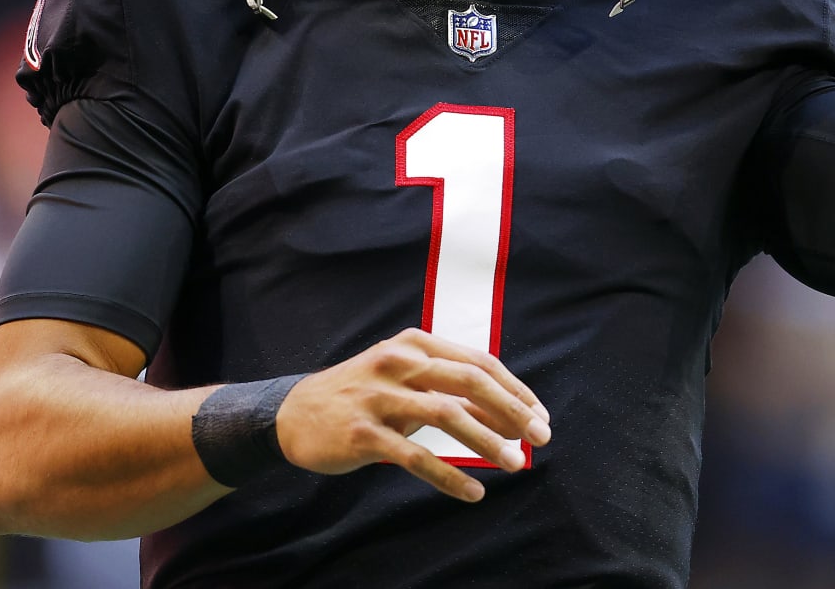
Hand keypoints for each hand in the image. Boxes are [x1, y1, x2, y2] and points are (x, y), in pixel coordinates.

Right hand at [274, 327, 551, 502]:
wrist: (294, 414)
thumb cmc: (364, 396)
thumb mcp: (406, 381)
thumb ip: (452, 392)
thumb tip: (509, 415)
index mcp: (415, 343)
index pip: (478, 362)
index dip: (515, 390)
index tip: (540, 416)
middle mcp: (399, 362)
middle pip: (469, 380)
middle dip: (512, 410)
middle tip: (541, 438)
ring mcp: (379, 396)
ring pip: (447, 415)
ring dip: (488, 441)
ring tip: (516, 464)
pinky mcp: (363, 433)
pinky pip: (416, 456)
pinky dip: (449, 475)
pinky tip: (474, 492)